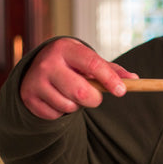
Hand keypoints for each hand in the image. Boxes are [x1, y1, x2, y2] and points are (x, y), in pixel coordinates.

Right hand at [20, 38, 137, 119]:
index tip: (121, 91)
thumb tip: (134, 79)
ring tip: (70, 94)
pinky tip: (56, 99)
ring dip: (76, 106)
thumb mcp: (89, 61)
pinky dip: (61, 112)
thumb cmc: (71, 65)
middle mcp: (48, 62)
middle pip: (81, 91)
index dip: (109, 79)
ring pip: (68, 106)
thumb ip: (111, 70)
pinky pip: (55, 115)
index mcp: (66, 48)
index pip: (92, 64)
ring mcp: (35, 80)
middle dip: (94, 99)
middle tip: (94, 97)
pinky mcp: (28, 97)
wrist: (37, 67)